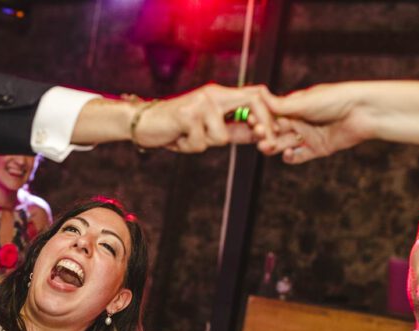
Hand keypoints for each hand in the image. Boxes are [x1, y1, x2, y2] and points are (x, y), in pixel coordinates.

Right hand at [134, 83, 277, 152]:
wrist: (144, 123)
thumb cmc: (175, 128)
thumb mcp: (207, 128)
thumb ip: (232, 129)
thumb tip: (258, 135)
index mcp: (220, 95)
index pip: (255, 95)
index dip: (270, 114)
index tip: (274, 135)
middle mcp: (213, 94)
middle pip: (252, 102)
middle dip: (263, 126)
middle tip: (266, 144)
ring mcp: (201, 103)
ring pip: (222, 136)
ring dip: (205, 145)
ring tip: (188, 138)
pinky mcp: (188, 115)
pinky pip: (201, 143)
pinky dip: (189, 147)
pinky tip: (177, 138)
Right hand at [258, 82, 371, 163]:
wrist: (363, 111)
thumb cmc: (336, 98)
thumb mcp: (304, 101)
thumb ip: (281, 104)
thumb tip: (259, 94)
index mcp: (295, 107)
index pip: (271, 116)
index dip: (262, 121)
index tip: (254, 124)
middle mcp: (300, 121)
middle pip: (275, 132)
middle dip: (266, 136)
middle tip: (261, 139)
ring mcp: (307, 136)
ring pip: (283, 145)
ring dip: (274, 147)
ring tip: (269, 147)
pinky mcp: (316, 149)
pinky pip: (298, 156)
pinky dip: (291, 157)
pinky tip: (288, 153)